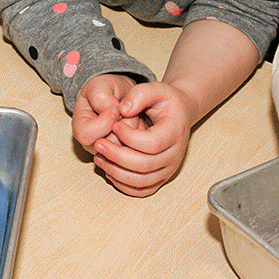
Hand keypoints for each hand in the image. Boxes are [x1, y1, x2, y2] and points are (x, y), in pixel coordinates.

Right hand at [72, 73, 139, 147]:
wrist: (119, 96)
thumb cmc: (105, 91)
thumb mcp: (99, 86)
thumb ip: (101, 98)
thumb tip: (113, 112)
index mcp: (81, 129)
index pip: (86, 135)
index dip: (104, 121)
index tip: (115, 108)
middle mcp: (94, 145)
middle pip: (109, 143)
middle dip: (123, 124)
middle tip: (126, 110)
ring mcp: (110, 151)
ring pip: (125, 146)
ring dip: (134, 127)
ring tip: (132, 114)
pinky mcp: (126, 152)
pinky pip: (137, 147)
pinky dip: (141, 133)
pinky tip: (137, 122)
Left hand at [84, 80, 194, 197]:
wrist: (180, 114)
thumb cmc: (167, 101)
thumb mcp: (157, 88)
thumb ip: (140, 94)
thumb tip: (122, 110)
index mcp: (175, 132)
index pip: (151, 143)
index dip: (129, 137)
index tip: (115, 125)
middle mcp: (175, 154)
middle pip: (144, 165)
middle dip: (116, 156)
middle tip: (98, 144)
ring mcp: (169, 169)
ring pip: (141, 181)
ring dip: (116, 172)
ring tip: (99, 157)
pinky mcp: (161, 178)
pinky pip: (143, 190)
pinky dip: (123, 185)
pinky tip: (109, 170)